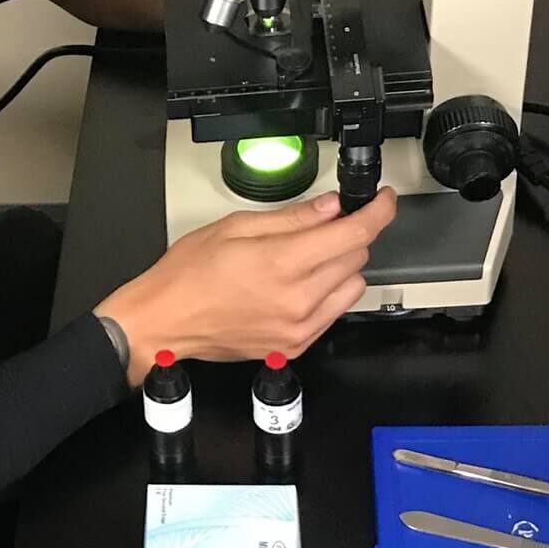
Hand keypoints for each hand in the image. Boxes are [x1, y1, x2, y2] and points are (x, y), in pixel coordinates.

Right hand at [95, 187, 397, 385]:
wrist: (165, 320)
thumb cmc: (188, 275)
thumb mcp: (234, 227)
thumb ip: (289, 218)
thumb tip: (329, 207)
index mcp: (282, 263)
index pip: (355, 234)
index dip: (378, 212)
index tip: (382, 202)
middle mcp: (297, 299)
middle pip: (357, 257)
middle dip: (346, 235)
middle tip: (319, 227)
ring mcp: (299, 326)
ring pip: (353, 286)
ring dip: (340, 267)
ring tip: (303, 261)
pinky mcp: (295, 345)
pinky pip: (334, 313)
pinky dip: (327, 294)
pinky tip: (296, 286)